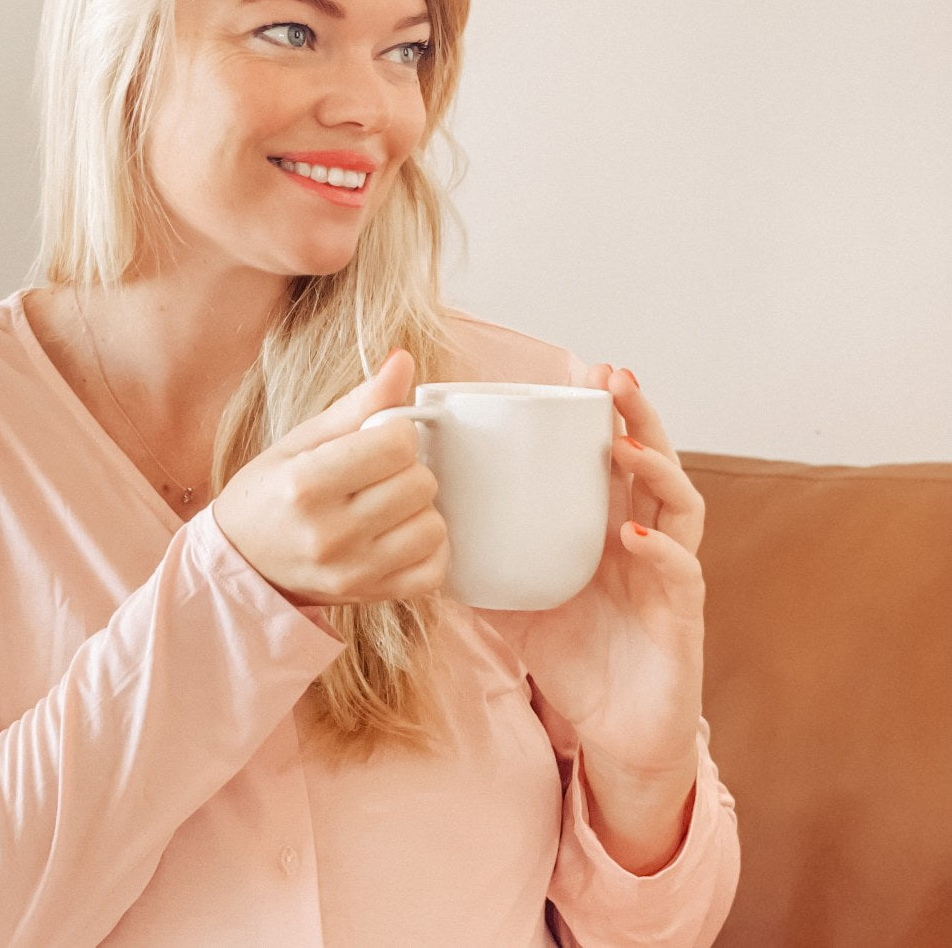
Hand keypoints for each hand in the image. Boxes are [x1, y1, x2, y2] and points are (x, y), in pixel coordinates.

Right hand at [213, 350, 449, 605]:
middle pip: (419, 483)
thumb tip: (403, 360)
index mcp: (305, 484)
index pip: (395, 443)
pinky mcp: (370, 596)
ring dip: (418, 509)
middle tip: (379, 474)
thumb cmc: (268, 495)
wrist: (242, 564)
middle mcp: (329, 533)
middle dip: (407, 469)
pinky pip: (433, 571)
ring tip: (388, 505)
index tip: (377, 439)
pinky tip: (402, 535)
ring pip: (432, 526)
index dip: (395, 433)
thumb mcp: (300, 441)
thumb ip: (357, 404)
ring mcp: (352, 571)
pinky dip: (428, 549)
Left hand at [478, 366, 706, 780]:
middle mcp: (645, 539)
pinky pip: (678, 570)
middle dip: (638, 416)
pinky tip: (629, 532)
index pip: (615, 457)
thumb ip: (479, 568)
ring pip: (679, 503)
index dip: (607, 413)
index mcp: (606, 527)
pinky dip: (657, 548)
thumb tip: (421, 536)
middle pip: (654, 462)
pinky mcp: (682, 614)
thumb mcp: (513, 605)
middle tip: (614, 377)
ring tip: (622, 444)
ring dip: (656, 466)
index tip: (585, 373)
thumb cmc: (572, 657)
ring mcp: (667, 573)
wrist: (613, 731)